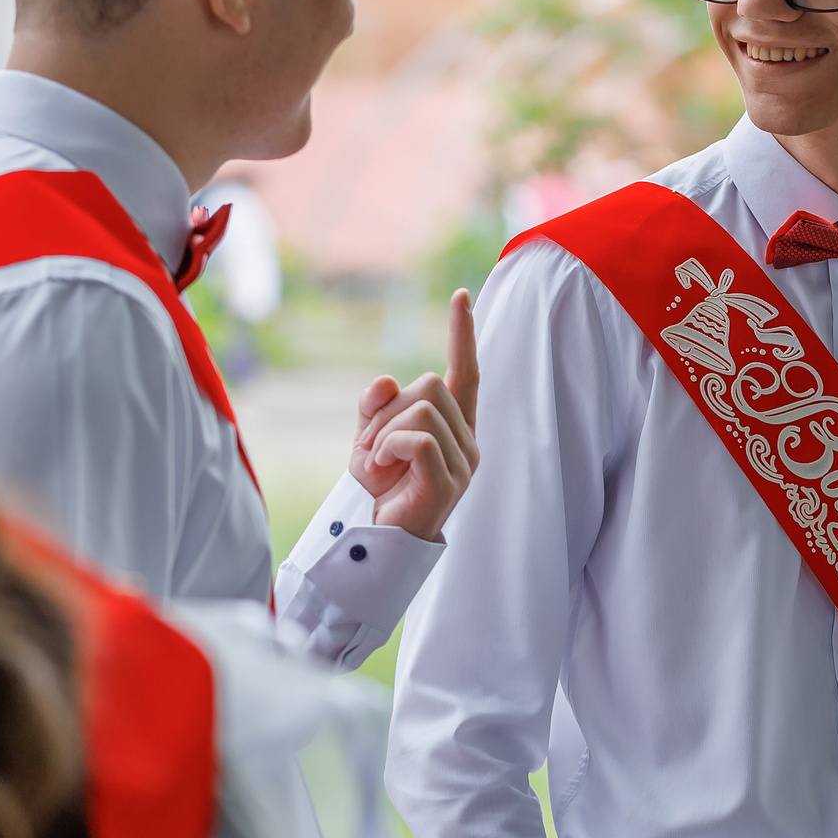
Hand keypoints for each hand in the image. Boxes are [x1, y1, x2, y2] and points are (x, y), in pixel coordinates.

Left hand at [350, 289, 479, 540]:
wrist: (378, 540)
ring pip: (421, 408)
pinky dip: (390, 446)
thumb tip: (384, 380)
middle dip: (389, 409)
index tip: (460, 297)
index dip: (462, 335)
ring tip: (381, 463)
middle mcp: (468, 440)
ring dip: (385, 432)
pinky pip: (417, 438)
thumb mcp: (370, 437)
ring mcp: (462, 462)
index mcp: (456, 426)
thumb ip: (376, 405)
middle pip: (429, 383)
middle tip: (376, 448)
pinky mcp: (448, 481)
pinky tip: (382, 468)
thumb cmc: (381, 490)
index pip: (465, 372)